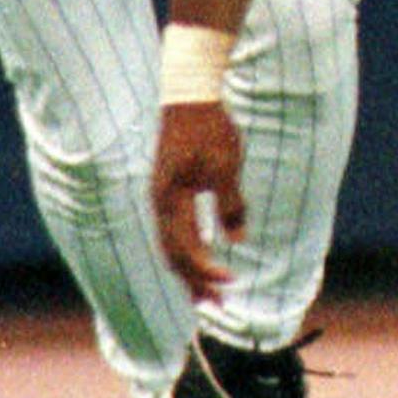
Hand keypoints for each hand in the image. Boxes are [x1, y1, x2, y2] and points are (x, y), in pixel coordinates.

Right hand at [151, 102, 243, 300]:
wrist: (189, 93)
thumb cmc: (209, 128)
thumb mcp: (226, 168)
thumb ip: (230, 205)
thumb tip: (237, 239)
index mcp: (170, 199)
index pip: (185, 249)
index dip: (206, 270)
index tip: (231, 281)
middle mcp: (159, 203)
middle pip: (172, 255)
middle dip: (194, 281)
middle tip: (218, 304)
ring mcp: (161, 196)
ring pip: (171, 244)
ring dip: (190, 270)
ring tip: (207, 292)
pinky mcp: (167, 189)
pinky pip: (174, 229)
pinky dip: (187, 249)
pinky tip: (203, 256)